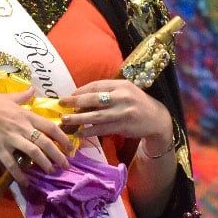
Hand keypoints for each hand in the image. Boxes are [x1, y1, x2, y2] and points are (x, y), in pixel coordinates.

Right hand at [0, 90, 72, 183]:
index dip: (63, 138)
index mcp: (27, 115)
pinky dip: (20, 174)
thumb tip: (33, 89)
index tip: (70, 148)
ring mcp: (11, 139)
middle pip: (45, 142)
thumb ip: (23, 96)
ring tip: (51, 171)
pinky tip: (26, 182)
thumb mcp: (9, 97)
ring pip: (33, 152)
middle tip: (65, 166)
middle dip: (58, 155)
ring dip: (44, 163)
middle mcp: (22, 127)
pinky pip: (11, 164)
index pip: (51, 127)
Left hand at [59, 80, 173, 150]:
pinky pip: (103, 128)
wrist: (156, 119)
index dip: (80, 91)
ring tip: (66, 121)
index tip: (68, 96)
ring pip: (96, 115)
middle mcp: (122, 96)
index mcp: (121, 84)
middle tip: (61, 104)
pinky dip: (90, 130)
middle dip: (75, 102)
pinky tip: (80, 132)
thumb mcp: (124, 92)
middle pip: (94, 98)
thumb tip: (80, 98)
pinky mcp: (124, 126)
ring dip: (79, 118)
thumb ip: (107, 93)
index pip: (96, 85)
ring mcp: (123, 112)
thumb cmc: (136, 103)